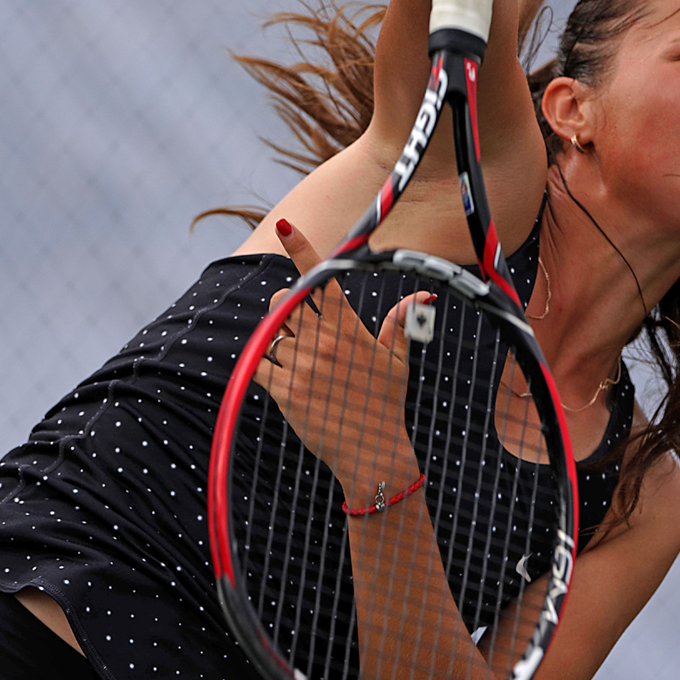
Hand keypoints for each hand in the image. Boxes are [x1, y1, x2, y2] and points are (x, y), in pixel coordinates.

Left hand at [255, 220, 426, 501]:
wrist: (372, 453)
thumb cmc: (385, 404)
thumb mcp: (396, 360)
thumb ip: (401, 323)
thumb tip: (422, 293)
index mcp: (349, 330)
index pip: (322, 280)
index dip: (303, 249)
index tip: (286, 225)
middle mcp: (323, 343)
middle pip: (284, 301)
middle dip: (284, 305)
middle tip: (295, 323)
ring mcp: (302, 367)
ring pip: (270, 332)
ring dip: (277, 340)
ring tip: (297, 360)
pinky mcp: (284, 392)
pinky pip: (257, 363)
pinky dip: (260, 362)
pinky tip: (276, 372)